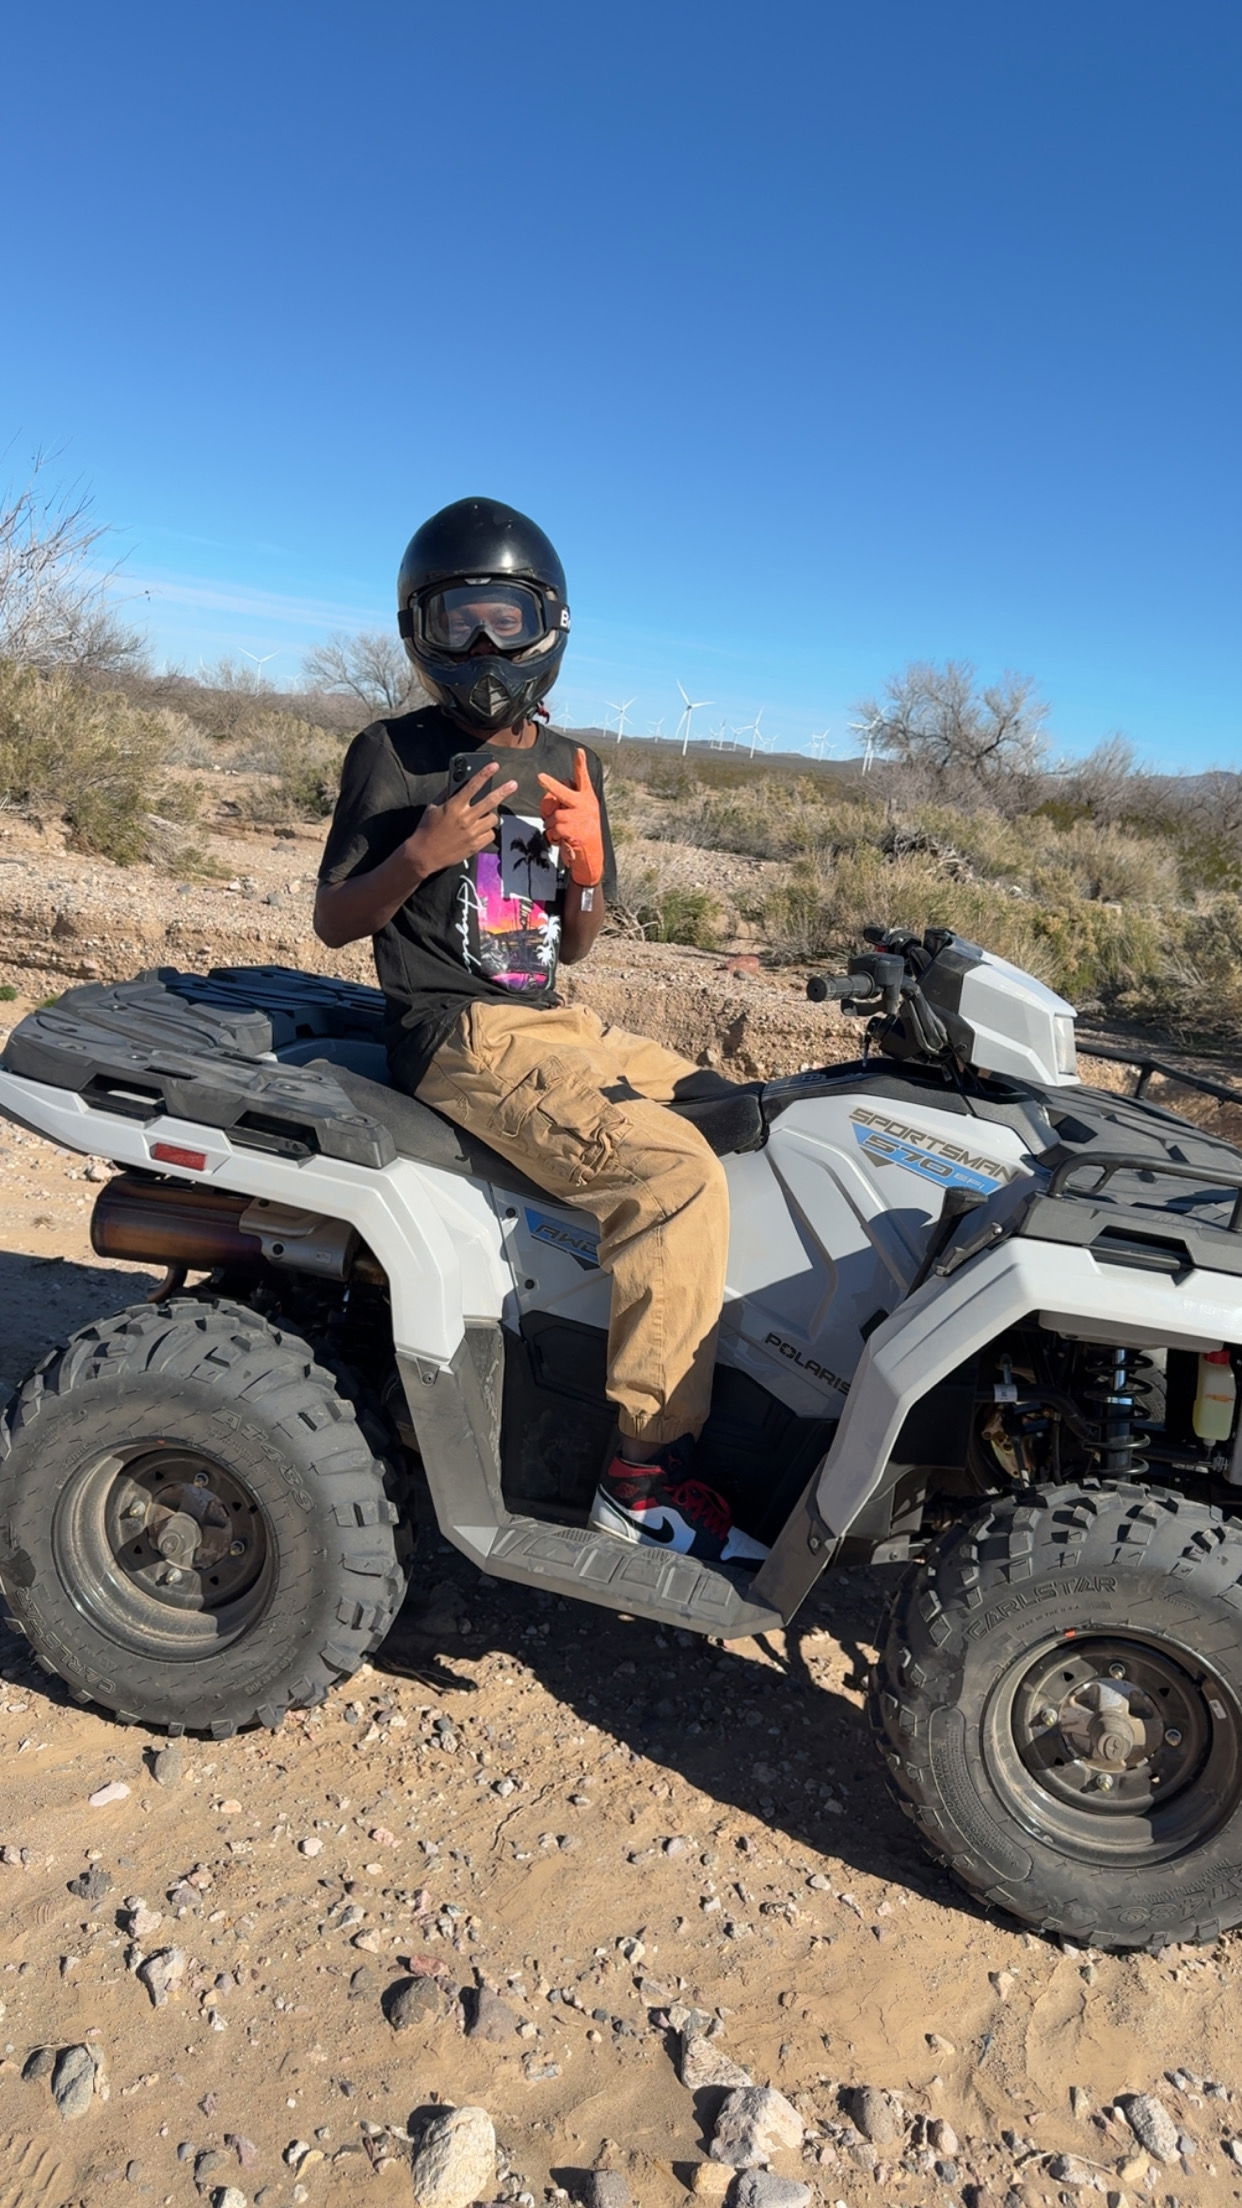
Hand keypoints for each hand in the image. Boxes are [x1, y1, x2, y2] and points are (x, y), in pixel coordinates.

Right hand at [406, 761, 517, 879]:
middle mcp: (465, 818)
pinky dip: (487, 831)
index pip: (473, 786)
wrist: (424, 854)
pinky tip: (479, 831)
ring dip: (490, 816)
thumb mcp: (433, 807)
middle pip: (490, 801)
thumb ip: (447, 795)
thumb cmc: (427, 829)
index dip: (485, 774)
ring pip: (493, 819)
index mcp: (454, 806)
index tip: (494, 766)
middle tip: (513, 784)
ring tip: (482, 817)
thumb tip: (459, 784)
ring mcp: (472, 833)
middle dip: (504, 791)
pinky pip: (491, 834)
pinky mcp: (475, 845)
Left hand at [536, 748, 603, 885]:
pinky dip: (553, 835)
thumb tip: (549, 801)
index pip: (583, 778)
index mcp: (587, 797)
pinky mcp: (574, 830)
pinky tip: (562, 840)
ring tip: (561, 832)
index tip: (578, 751)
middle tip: (539, 777)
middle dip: (550, 785)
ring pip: (554, 816)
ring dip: (552, 825)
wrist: (592, 855)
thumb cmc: (583, 832)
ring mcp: (580, 817)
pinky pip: (554, 828)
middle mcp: (585, 805)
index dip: (580, 764)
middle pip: (563, 792)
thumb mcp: (580, 814)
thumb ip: (567, 804)